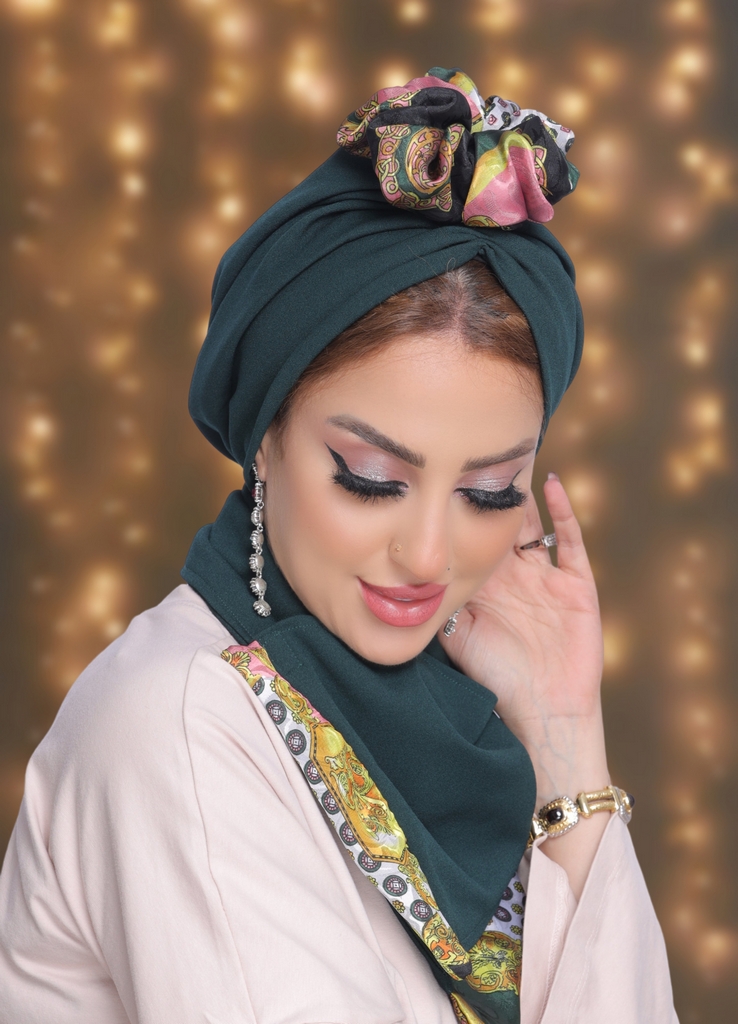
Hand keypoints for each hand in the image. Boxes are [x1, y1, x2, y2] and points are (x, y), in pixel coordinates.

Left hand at [440, 474, 608, 804]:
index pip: (467, 535)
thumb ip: (433, 605)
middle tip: (469, 450)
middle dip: (485, 490)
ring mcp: (546, 577)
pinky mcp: (576, 584)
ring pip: (530, 524)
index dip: (454, 508)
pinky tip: (549, 484)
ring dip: (519, 494)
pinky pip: (569, 540)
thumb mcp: (454, 635)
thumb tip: (392, 579)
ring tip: (507, 455)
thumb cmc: (496, 679)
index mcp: (484, 584)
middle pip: (498, 522)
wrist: (544, 712)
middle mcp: (514, 575)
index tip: (436, 475)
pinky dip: (561, 512)